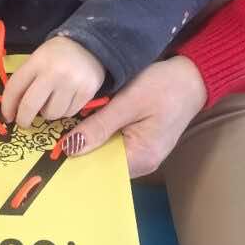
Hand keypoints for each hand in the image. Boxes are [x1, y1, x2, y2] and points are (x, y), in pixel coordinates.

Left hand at [0, 36, 105, 129]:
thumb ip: (26, 80)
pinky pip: (69, 113)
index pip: (15, 88)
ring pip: (51, 114)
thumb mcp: (38, 59)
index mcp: (37, 61)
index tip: (7, 116)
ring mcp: (72, 82)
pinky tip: (66, 99)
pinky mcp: (87, 91)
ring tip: (52, 101)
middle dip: (23, 119)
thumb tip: (14, 108)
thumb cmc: (57, 55)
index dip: (7, 106)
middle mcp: (54, 72)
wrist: (89, 45)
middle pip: (30, 106)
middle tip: (24, 122)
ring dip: (48, 112)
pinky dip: (64, 110)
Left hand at [61, 56, 206, 176]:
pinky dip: (99, 133)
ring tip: (63, 128)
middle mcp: (142, 162)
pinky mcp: (140, 141)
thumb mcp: (129, 102)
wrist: (193, 76)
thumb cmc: (164, 86)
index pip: (99, 168)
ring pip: (105, 152)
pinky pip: (113, 143)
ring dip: (88, 139)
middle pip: (101, 162)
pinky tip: (84, 122)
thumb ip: (99, 125)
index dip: (74, 159)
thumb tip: (69, 148)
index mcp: (141, 157)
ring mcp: (141, 153)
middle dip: (78, 149)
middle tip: (51, 135)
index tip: (51, 148)